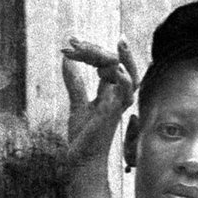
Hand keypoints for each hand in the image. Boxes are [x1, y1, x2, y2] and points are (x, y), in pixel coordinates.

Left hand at [60, 35, 141, 197]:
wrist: (81, 159)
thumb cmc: (84, 136)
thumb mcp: (77, 104)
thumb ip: (74, 83)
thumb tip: (66, 61)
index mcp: (110, 94)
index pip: (108, 67)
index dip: (94, 54)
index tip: (74, 44)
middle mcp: (117, 98)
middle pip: (124, 68)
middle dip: (118, 53)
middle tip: (112, 37)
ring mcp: (117, 106)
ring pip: (131, 78)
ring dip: (126, 61)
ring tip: (121, 44)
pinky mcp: (113, 115)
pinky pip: (124, 95)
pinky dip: (122, 81)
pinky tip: (114, 68)